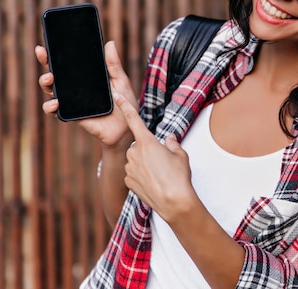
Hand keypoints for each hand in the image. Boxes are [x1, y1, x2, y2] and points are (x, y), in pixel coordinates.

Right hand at [35, 41, 136, 147]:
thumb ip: (114, 65)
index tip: (45, 45)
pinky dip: (50, 107)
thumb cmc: (124, 103)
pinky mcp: (71, 114)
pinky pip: (55, 111)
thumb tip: (110, 43)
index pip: (67, 62)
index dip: (54, 53)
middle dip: (45, 62)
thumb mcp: (120, 81)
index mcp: (86, 76)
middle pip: (55, 72)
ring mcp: (71, 100)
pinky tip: (56, 102)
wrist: (126, 127)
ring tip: (49, 79)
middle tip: (43, 55)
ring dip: (45, 83)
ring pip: (50, 90)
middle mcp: (75, 87)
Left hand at [114, 91, 197, 220]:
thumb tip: (170, 139)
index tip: (116, 96)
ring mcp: (129, 168)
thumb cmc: (179, 176)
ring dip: (145, 164)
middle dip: (148, 151)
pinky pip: (133, 174)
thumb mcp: (181, 155)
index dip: (125, 106)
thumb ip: (173, 143)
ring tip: (160, 175)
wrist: (174, 202)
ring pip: (135, 160)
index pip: (134, 120)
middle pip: (139, 146)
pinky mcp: (128, 181)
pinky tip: (153, 183)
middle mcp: (134, 153)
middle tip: (163, 162)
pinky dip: (142, 176)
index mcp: (147, 142)